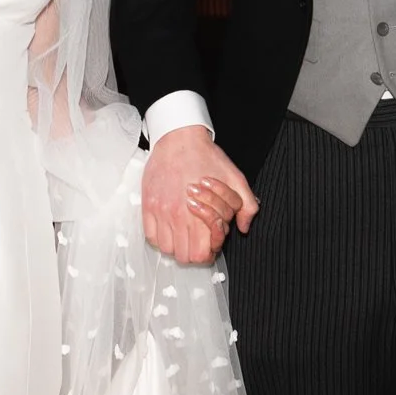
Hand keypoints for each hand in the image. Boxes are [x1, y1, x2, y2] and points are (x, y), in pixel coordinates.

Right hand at [140, 126, 256, 263]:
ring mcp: (160, 212)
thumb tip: (243, 228)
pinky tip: (169, 227)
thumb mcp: (236, 179)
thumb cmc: (207, 157)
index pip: (203, 255)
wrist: (180, 138)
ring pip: (167, 249)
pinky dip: (160, 238)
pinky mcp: (148, 205)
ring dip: (176, 245)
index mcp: (201, 213)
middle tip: (198, 238)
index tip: (210, 243)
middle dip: (194, 251)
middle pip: (184, 256)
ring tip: (183, 232)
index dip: (209, 252)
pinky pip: (151, 236)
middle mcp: (178, 216)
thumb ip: (247, 206)